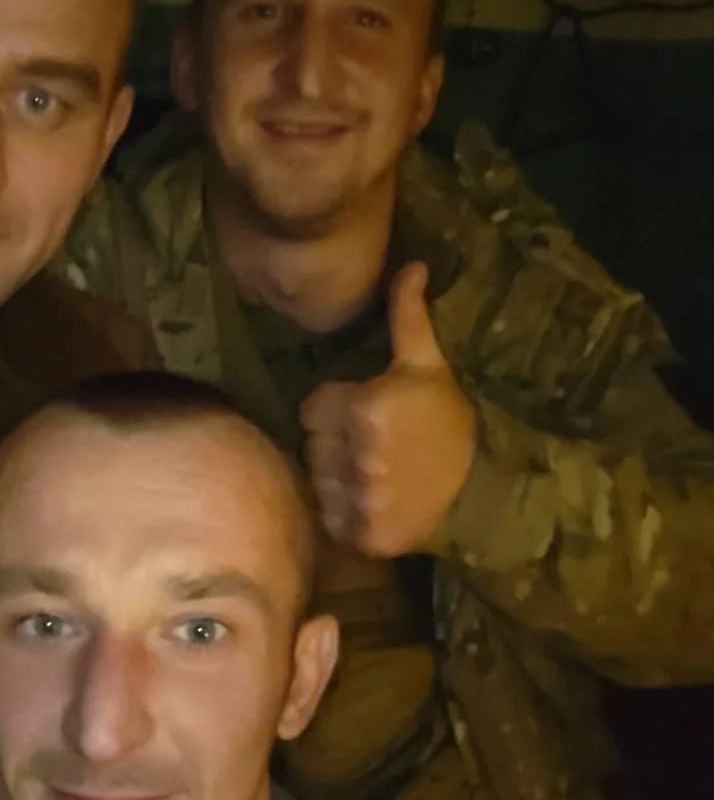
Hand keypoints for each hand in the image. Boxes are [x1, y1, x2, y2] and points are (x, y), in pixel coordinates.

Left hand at [300, 261, 476, 557]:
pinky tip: (376, 503)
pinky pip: (332, 520)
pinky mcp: (364, 535)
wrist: (487, 488)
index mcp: (363, 408)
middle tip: (375, 446)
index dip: (336, 411)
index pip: (311, 411)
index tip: (367, 415)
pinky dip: (347, 516)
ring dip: (338, 481)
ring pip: (319, 483)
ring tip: (376, 474)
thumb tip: (411, 264)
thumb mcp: (427, 365)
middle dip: (335, 445)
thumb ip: (407, 316)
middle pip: (313, 448)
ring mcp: (360, 499)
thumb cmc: (449, 419)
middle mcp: (357, 455)